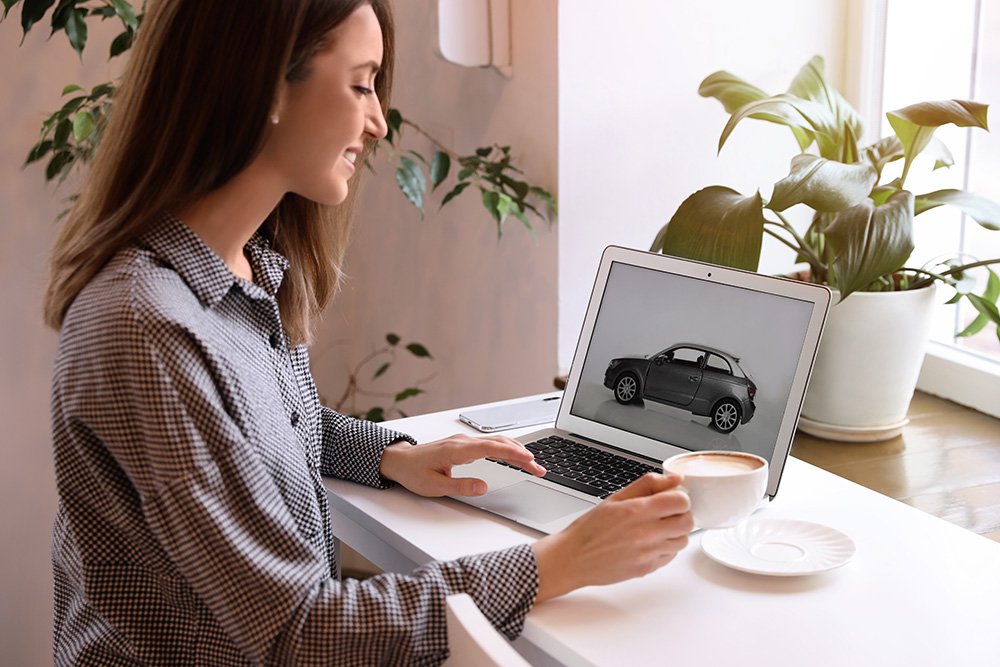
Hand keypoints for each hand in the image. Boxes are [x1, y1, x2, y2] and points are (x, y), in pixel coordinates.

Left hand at [378, 433, 545, 496]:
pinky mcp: (463, 444)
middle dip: (523, 455)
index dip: (514, 454)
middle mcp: (463, 441)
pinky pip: (490, 443)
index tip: (531, 461)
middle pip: (500, 444)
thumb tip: (484, 486)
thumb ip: (461, 486)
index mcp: (457, 450)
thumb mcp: (435, 486)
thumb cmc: (414, 473)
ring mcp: (464, 441)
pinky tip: (514, 454)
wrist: (399, 460)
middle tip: (540, 468)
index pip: (493, 449)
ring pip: (496, 441)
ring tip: (533, 463)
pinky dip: (506, 448)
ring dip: (516, 451)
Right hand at [531, 473, 692, 601]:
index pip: (681, 501)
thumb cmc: (590, 528)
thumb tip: (675, 479)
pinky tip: (649, 543)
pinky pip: (670, 556)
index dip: (679, 497)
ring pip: (682, 540)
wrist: (573, 558)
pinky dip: (666, 548)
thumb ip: (648, 485)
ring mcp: (647, 553)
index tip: (670, 499)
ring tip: (657, 529)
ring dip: (675, 533)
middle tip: (667, 513)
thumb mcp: (615, 498)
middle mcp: (645, 533)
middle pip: (687, 522)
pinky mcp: (647, 569)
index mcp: (636, 511)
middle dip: (681, 514)